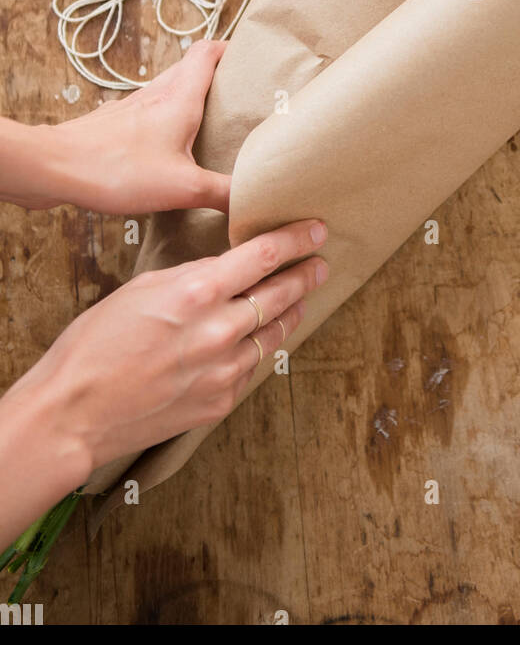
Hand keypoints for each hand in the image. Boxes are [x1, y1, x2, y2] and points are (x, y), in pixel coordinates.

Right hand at [0, 218, 328, 530]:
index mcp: (196, 292)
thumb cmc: (94, 346)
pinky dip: (257, 350)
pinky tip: (259, 341)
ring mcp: (224, 371)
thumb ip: (190, 278)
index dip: (296, 238)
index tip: (316, 230)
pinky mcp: (220, 402)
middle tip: (320, 264)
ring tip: (300, 300)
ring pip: (273, 334)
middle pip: (281, 294)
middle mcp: (219, 330)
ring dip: (290, 313)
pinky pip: (251, 368)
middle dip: (305, 275)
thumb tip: (223, 270)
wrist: (73, 414)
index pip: (264, 255)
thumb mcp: (140, 290)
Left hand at [1, 40, 231, 214]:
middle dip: (214, 74)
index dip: (229, 47)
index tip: (249, 54)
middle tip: (237, 91)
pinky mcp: (112, 126)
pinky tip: (165, 148)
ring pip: (167, 91)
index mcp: (178, 100)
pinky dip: (163, 121)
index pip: (206, 54)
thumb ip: (222, 193)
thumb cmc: (116, 168)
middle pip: (188, 69)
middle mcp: (155, 96)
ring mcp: (130, 109)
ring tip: (208, 121)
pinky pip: (147, 114)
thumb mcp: (183, 187)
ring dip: (187, 98)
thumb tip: (252, 200)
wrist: (54, 168)